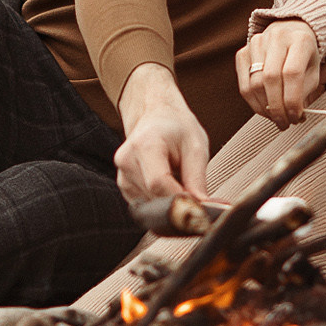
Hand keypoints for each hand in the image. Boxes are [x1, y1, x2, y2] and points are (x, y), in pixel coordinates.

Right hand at [114, 64, 209, 202]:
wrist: (155, 115)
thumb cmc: (177, 128)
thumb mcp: (196, 147)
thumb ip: (197, 179)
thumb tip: (202, 209)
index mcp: (144, 145)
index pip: (158, 183)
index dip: (180, 199)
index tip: (200, 206)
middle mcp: (126, 160)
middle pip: (154, 197)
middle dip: (178, 203)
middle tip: (197, 198)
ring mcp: (122, 175)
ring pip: (150, 204)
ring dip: (169, 202)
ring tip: (181, 183)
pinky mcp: (123, 186)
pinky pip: (145, 204)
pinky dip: (160, 201)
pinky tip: (169, 185)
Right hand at [239, 20, 323, 123]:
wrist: (289, 33)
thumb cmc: (304, 58)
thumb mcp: (313, 72)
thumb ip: (304, 92)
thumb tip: (294, 116)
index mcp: (300, 40)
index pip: (292, 73)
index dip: (292, 100)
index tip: (296, 117)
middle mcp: (276, 37)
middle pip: (270, 78)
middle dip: (277, 108)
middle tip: (285, 123)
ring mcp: (256, 43)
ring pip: (255, 84)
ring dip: (265, 108)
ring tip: (277, 118)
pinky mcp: (242, 52)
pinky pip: (244, 86)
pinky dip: (254, 103)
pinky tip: (265, 110)